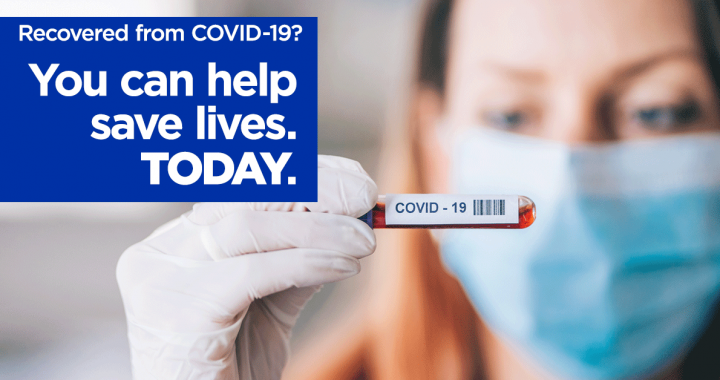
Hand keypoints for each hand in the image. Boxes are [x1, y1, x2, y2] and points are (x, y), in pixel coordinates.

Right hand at [116, 155, 376, 379]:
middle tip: (365, 198)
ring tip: (363, 240)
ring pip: (246, 228)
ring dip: (317, 228)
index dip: (302, 177)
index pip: (242, 191)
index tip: (353, 179)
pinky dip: (306, 263)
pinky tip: (344, 265)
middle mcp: (159, 253)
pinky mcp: (177, 312)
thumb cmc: (232, 366)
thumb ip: (299, 261)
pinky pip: (253, 273)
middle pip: (242, 200)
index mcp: (177, 243)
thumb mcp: (271, 304)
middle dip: (312, 192)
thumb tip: (352, 221)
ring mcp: (160, 280)